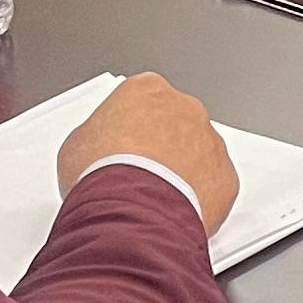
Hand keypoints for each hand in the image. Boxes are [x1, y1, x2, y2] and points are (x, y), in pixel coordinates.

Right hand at [58, 71, 237, 236]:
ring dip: (182, 171)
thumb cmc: (101, 175)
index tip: (121, 148)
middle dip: (161, 147)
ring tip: (155, 198)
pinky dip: (200, 198)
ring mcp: (209, 141)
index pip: (141, 100)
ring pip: (198, 154)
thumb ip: (96, 135)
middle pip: (174, 124)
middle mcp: (184, 108)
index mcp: (146, 90)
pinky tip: (174, 211)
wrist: (130, 212)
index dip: (128, 128)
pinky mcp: (226, 176)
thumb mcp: (76, 144)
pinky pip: (214, 185)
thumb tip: (97, 150)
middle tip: (139, 175)